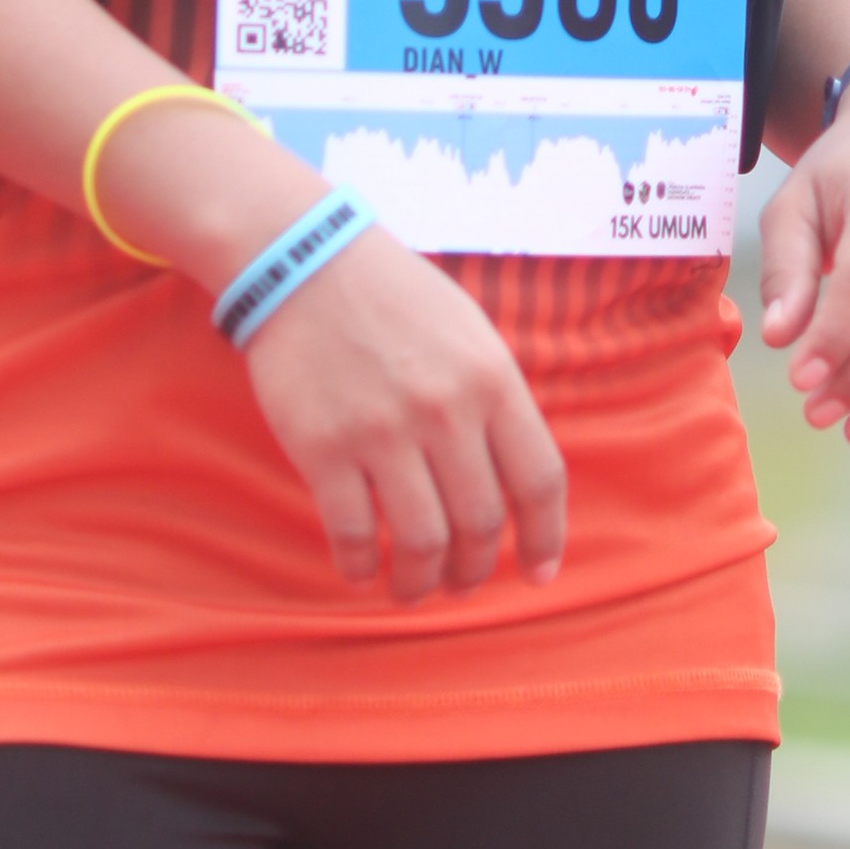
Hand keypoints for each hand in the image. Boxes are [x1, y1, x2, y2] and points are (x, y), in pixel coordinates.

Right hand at [240, 226, 567, 602]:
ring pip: (423, 542)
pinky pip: (352, 533)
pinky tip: (360, 568)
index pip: (539, 480)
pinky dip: (360, 566)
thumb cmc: (395, 298)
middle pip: (481, 523)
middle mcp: (445, 410)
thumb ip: (496, 403)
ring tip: (412, 589)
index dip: (545, 538)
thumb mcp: (471, 333)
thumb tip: (516, 485)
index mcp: (492, 379)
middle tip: (461, 583)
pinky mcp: (323, 447)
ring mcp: (382, 431)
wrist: (304, 259)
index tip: (538, 574)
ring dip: (421, 582)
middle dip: (475, 569)